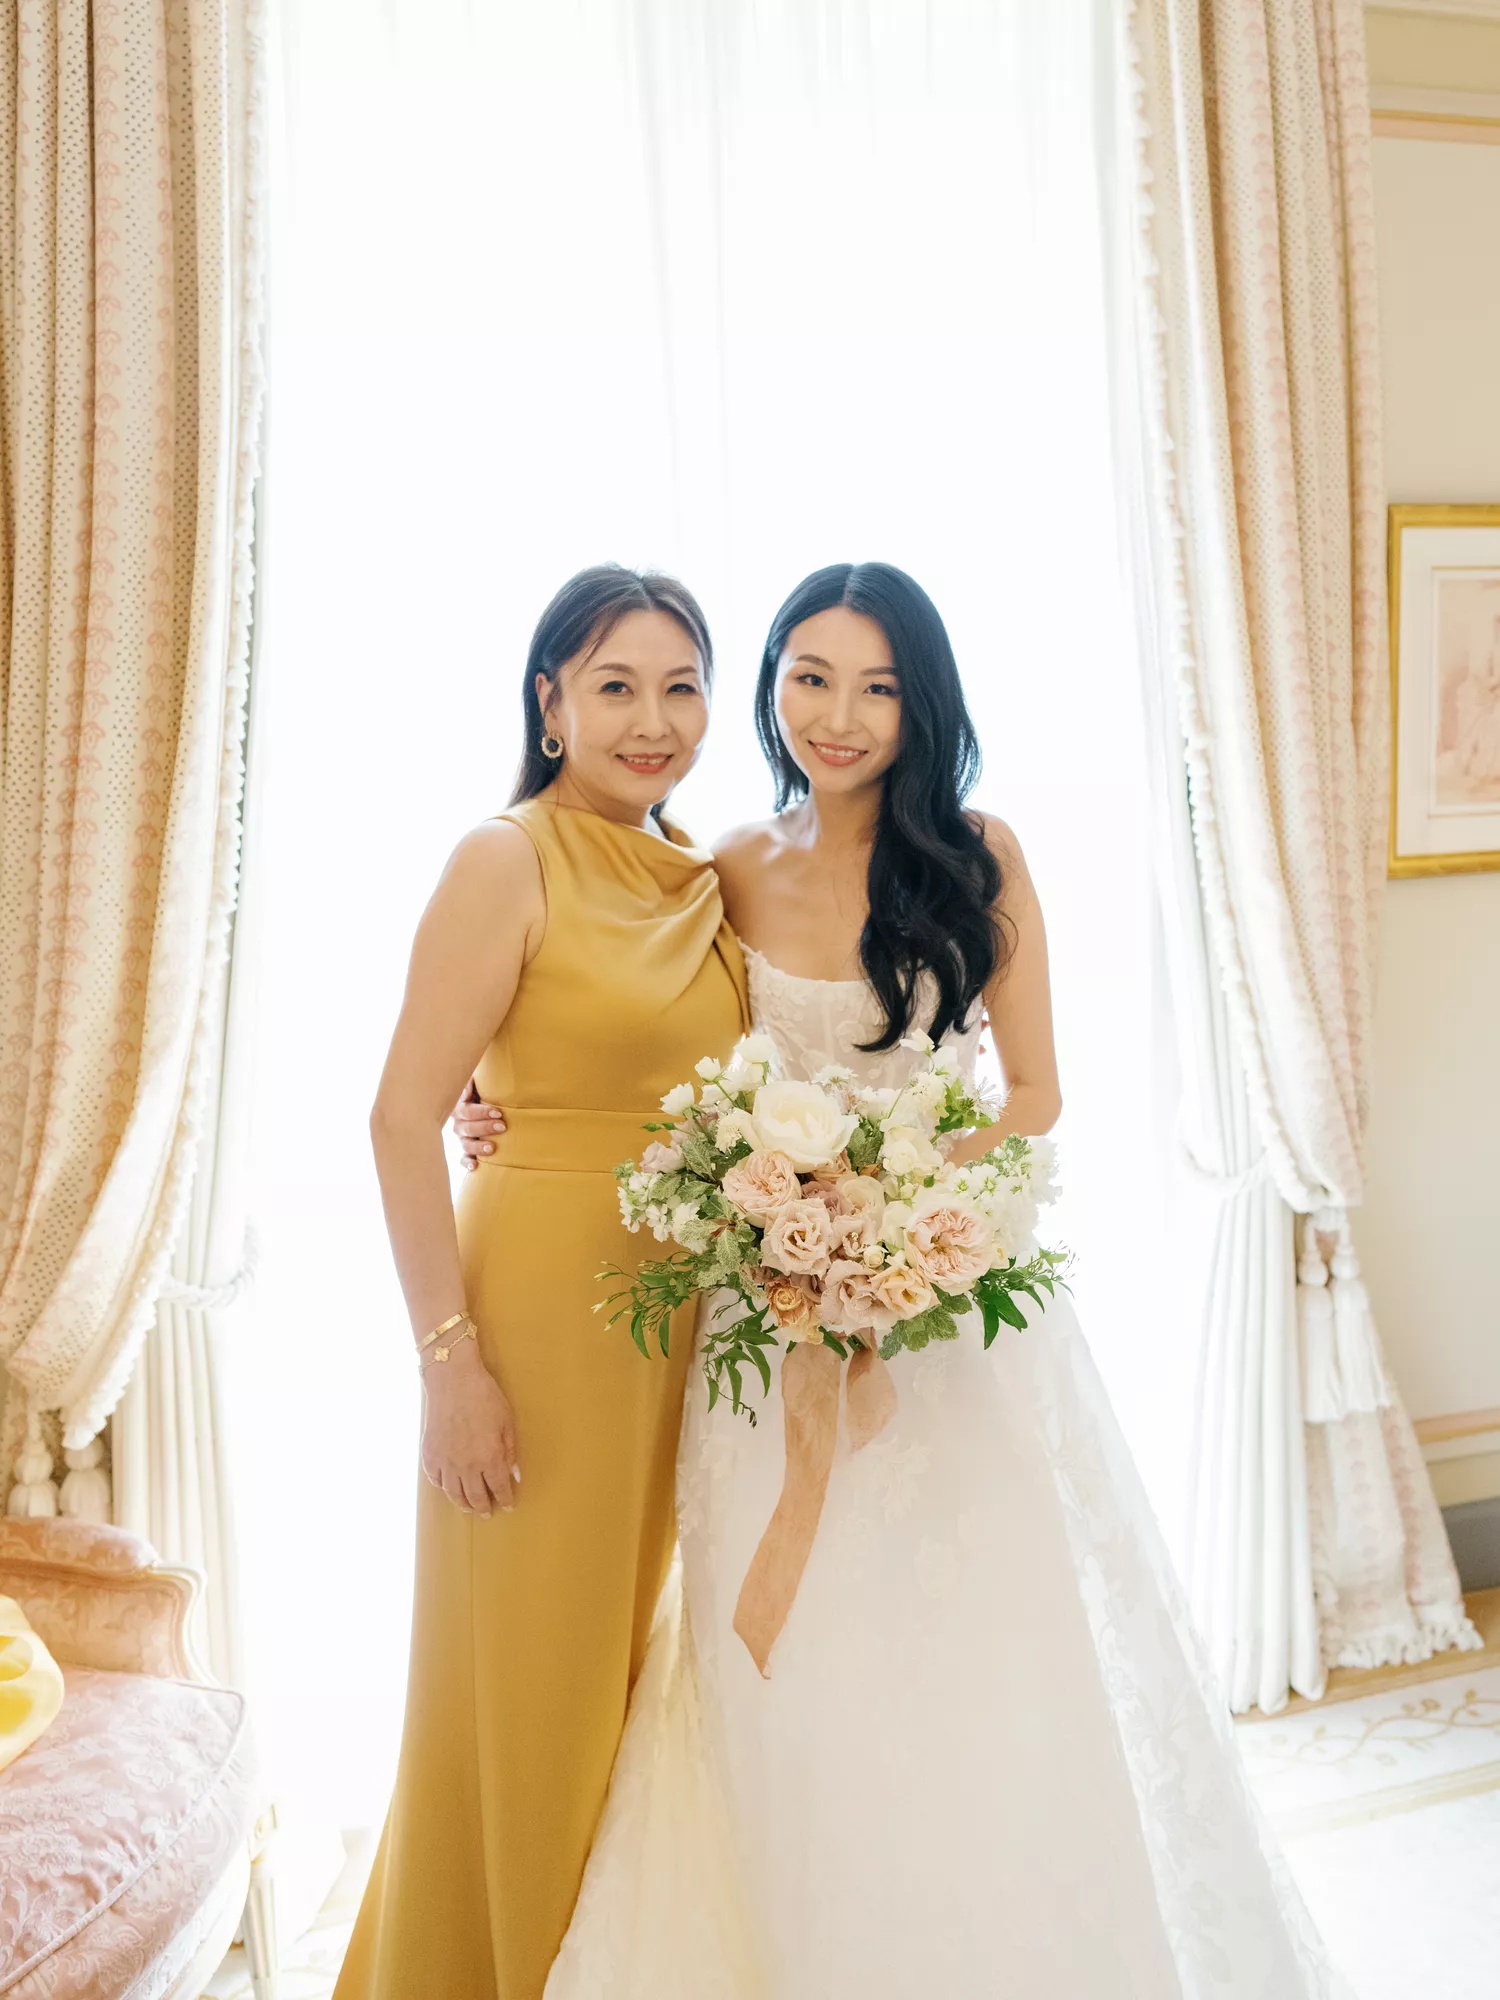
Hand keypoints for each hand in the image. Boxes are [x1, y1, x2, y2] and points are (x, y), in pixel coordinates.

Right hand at [420, 1341, 519, 1513]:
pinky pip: (435, 1479)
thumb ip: (509, 1451)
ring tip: (468, 1508)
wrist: (453, 1381)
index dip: (505, 1499)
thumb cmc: (485, 1397)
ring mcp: (445, 1462)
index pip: (499, 1488)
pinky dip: (442, 1487)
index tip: (507, 1505)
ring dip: (462, 1504)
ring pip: (453, 1493)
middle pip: (475, 1496)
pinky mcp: (429, 1454)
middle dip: (483, 1507)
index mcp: (489, 1459)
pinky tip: (447, 1488)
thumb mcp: (506, 1422)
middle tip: (487, 1513)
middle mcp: (467, 1466)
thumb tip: (514, 1474)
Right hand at [452, 1077, 506, 1171]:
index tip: (498, 1112)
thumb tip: (467, 1088)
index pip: (466, 1111)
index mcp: (461, 1107)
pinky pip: (464, 1158)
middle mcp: (460, 1123)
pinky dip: (467, 1163)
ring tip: (492, 1149)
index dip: (481, 1112)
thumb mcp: (480, 1082)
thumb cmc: (486, 1091)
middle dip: (485, 1128)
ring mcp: (463, 1138)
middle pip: (467, 1128)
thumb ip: (472, 1081)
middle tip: (502, 1126)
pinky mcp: (468, 1150)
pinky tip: (475, 1166)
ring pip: (466, 1144)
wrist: (487, 1102)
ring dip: (478, 1147)